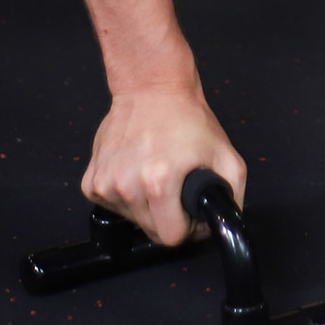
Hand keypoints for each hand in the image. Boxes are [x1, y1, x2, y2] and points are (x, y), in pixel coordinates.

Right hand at [82, 82, 246, 246]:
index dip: (187, 226)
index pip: (172, 237)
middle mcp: (127, 185)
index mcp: (158, 182)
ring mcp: (105, 184)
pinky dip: (125, 195)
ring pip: (132, 219)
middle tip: (175, 185)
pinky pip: (111, 206)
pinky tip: (136, 170)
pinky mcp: (91, 182)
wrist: (151, 88)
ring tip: (155, 171)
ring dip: (145, 204)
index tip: (189, 209)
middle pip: (151, 231)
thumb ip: (233, 195)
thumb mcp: (225, 154)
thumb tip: (224, 221)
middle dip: (167, 215)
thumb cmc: (186, 117)